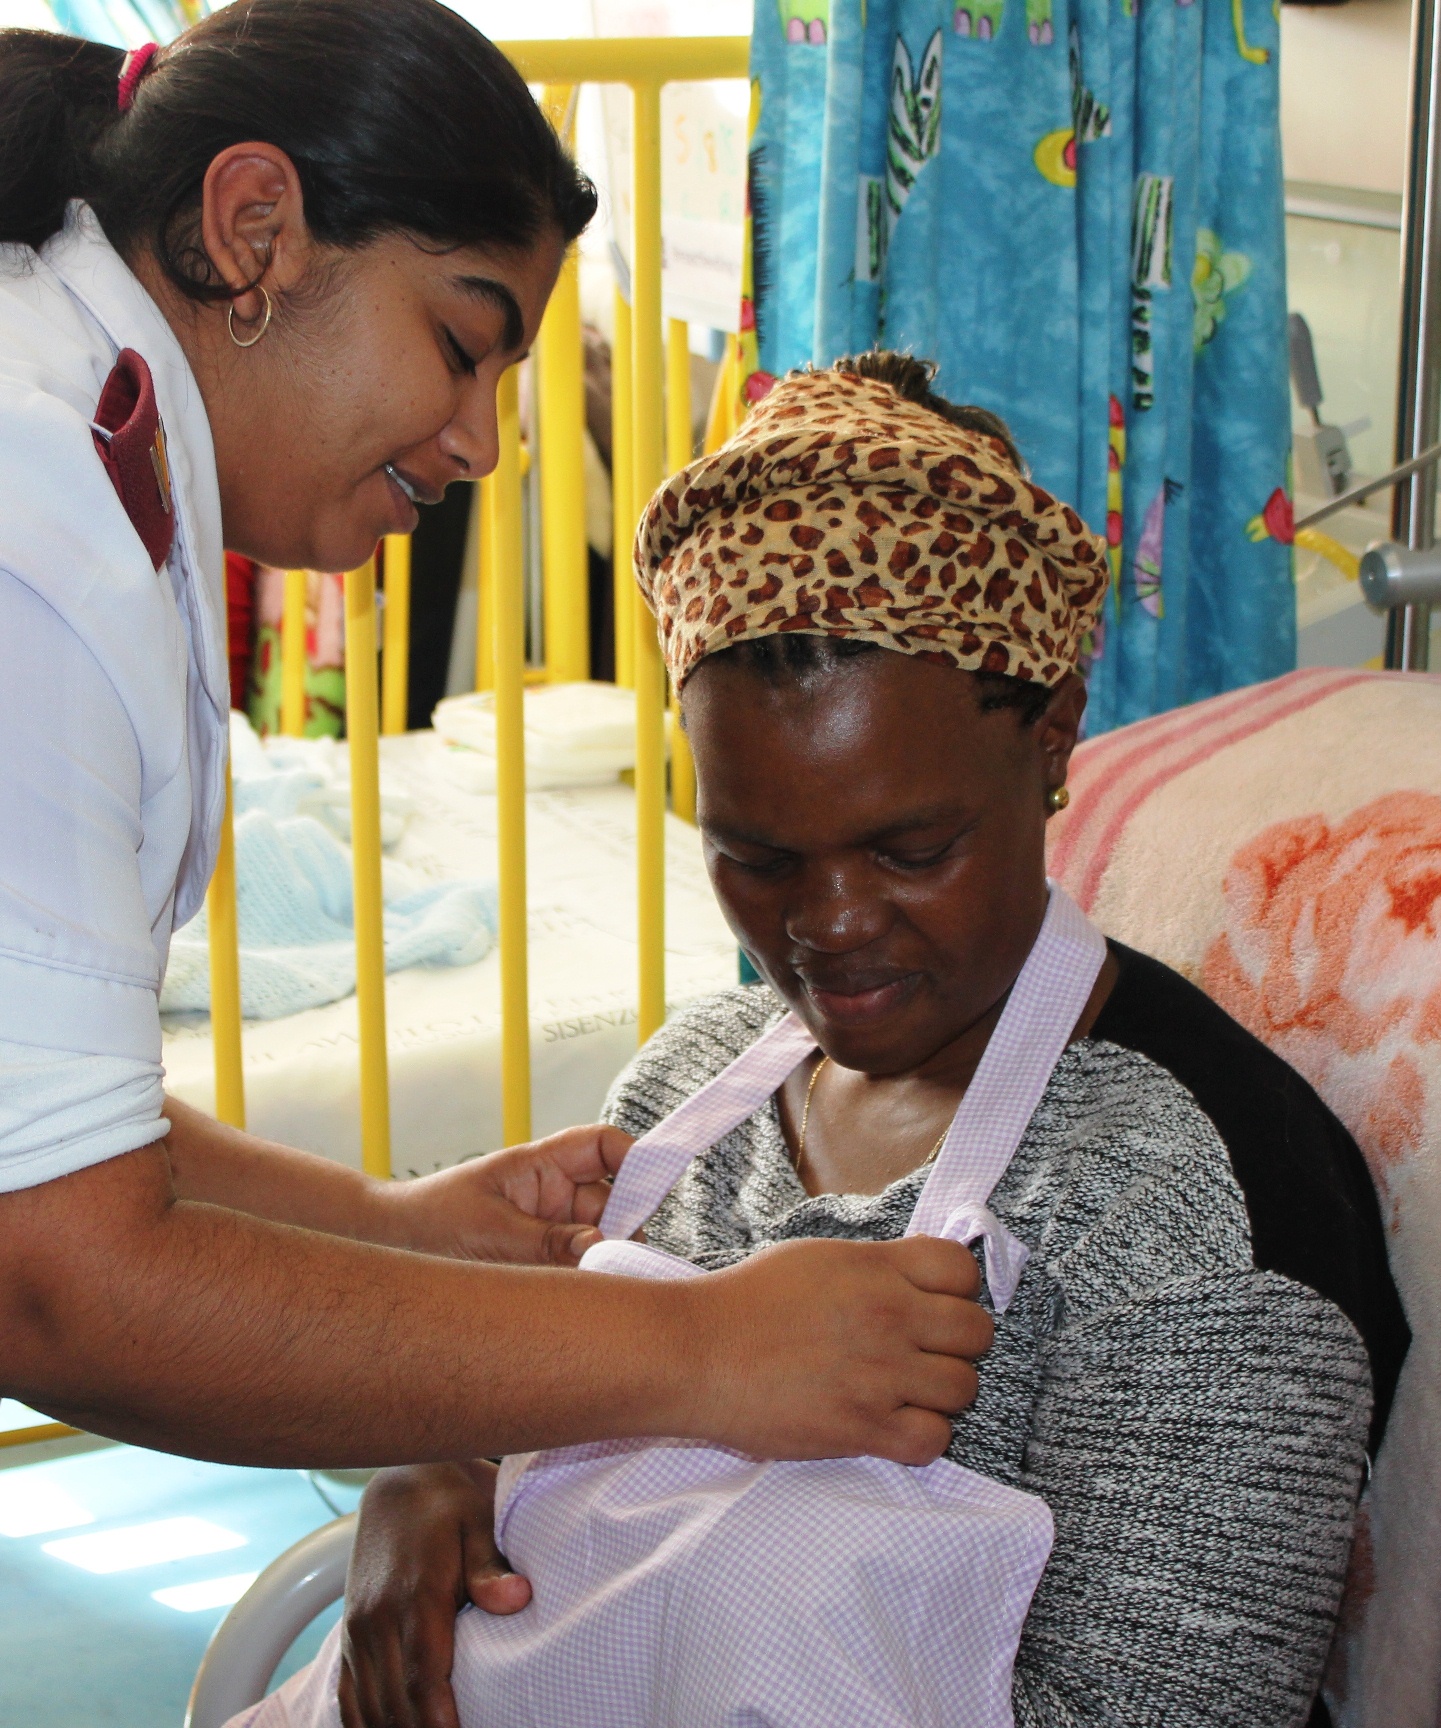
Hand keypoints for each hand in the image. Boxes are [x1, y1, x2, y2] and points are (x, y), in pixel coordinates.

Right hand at [339, 1461, 526, 1727]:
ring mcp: (359, 1629)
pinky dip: (367, 1724)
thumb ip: (490, 1565)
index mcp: (415, 1594)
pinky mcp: (351, 1635)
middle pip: (396, 1702)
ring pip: (371, 1706)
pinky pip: (351, 1696)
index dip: (438, 1720)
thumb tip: (519, 1597)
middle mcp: (377, 1618)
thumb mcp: (479, 1521)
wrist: (402, 1481)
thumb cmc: (452, 1505)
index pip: (423, 1674)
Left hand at [379, 1125, 634, 1266]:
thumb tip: (603, 1246)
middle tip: (623, 1260)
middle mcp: (554, 1195)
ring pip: (601, 1242)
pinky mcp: (544, 1266)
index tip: (656, 1186)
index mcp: (542, 1166)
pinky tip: (584, 1302)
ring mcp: (551, 1231)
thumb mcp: (490, 1231)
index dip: (634, 1159)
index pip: (603, 1147)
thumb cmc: (429, 1221)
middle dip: (624, 1229)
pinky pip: (580, 1271)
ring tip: (600, 1285)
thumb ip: (548, 1241)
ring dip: (606, 1262)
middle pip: (613, 1203)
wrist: (386, 1249)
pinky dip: (588, 1284)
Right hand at [675, 1235, 992, 1465]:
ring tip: (908, 1392)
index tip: (936, 1303)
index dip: (958, 1289)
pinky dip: (923, 1437)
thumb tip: (917, 1283)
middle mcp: (887, 1316)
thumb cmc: (747, 1303)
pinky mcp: (862, 1427)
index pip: (961, 1269)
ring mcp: (879, 1374)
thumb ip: (875, 1267)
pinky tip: (894, 1425)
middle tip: (925, 1352)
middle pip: (977, 1332)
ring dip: (942, 1393)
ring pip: (964, 1388)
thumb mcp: (817, 1259)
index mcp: (875, 1268)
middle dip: (958, 1343)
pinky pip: (933, 1440)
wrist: (697, 1353)